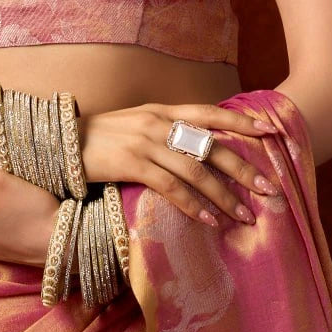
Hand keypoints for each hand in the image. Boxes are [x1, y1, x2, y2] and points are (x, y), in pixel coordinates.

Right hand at [77, 103, 280, 226]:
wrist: (61, 141)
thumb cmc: (102, 137)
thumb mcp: (137, 123)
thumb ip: (165, 130)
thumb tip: (197, 147)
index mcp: (163, 110)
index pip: (210, 112)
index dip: (241, 121)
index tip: (270, 132)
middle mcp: (159, 122)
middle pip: (211, 145)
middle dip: (244, 169)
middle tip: (270, 189)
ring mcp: (146, 142)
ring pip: (197, 171)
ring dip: (225, 196)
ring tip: (246, 215)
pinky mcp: (132, 164)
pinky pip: (171, 187)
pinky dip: (194, 205)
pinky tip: (210, 220)